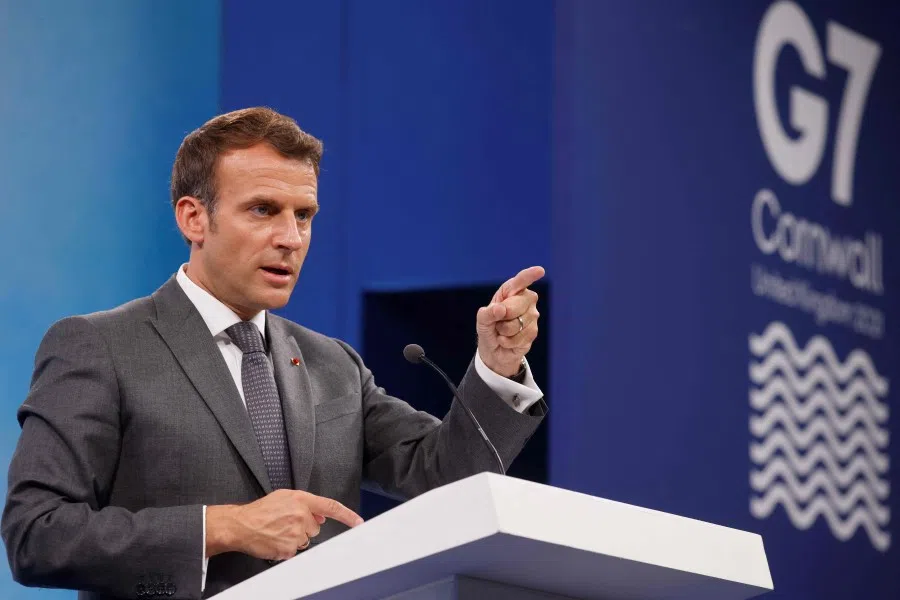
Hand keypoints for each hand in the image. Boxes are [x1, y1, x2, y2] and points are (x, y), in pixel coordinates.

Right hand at [206, 489, 363, 560]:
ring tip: (279, 530)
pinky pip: (296, 551)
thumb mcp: (284, 497)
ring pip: (306, 540)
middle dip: (305, 527)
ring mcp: (295, 533)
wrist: (241, 524)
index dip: (347, 515)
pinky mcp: (288, 548)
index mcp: (301, 500)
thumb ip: (305, 503)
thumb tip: (321, 516)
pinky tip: (276, 540)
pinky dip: (287, 548)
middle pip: (316, 528)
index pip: (331, 507)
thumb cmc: (260, 510)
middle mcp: (301, 515)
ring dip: (296, 537)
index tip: (359, 522)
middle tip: (287, 523)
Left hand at [476, 266, 544, 376]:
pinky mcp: (533, 331)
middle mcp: (526, 299)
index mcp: (511, 290)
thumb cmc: (489, 328)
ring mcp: (532, 315)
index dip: (530, 276)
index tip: (540, 271)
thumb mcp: (482, 320)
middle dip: (503, 316)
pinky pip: (520, 337)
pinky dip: (508, 341)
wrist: (493, 350)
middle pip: (516, 305)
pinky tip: (507, 340)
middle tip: (497, 321)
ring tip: (502, 331)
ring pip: (517, 324)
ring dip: (503, 331)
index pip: (520, 281)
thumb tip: (500, 309)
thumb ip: (487, 313)